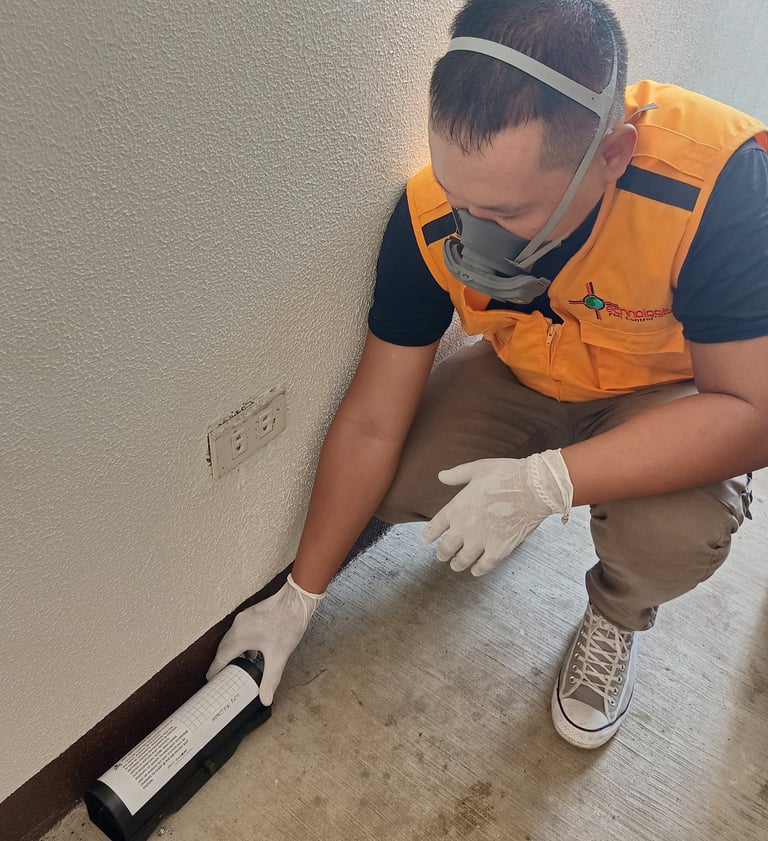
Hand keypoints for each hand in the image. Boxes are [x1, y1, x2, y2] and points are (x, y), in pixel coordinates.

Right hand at [206, 574, 323, 704]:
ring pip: (232, 639)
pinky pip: (240, 631)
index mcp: (239, 637)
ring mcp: (244, 618)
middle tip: (221, 677)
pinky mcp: (252, 614)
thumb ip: (270, 679)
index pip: (220, 657)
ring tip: (238, 667)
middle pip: (223, 648)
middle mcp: (237, 626)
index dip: (215, 671)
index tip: (210, 681)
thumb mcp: (279, 656)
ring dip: (232, 652)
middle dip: (222, 663)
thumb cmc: (287, 624)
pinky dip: (241, 643)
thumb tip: (265, 700)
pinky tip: (253, 651)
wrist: (297, 599)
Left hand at [421, 449, 571, 576]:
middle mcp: (464, 528)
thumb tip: (441, 476)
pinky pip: (484, 566)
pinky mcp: (499, 550)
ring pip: (462, 560)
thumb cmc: (505, 475)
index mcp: (456, 508)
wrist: (533, 488)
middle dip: (442, 553)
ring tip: (455, 565)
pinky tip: (475, 570)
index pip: (435, 527)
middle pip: (446, 548)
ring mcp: (481, 541)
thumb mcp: (477, 469)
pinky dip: (478, 570)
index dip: (428, 535)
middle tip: (442, 556)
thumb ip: (457, 475)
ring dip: (457, 564)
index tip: (426, 540)